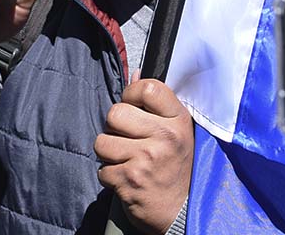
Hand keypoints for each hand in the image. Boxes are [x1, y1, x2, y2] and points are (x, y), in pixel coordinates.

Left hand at [95, 79, 192, 233]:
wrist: (182, 212)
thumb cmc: (177, 167)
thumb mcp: (177, 131)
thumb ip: (156, 103)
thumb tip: (135, 73)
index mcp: (179, 121)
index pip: (148, 88)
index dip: (131, 93)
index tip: (132, 105)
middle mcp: (165, 137)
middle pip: (116, 113)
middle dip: (114, 128)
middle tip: (127, 140)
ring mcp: (147, 159)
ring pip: (102, 142)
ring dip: (109, 154)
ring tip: (126, 160)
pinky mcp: (130, 181)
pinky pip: (102, 170)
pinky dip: (110, 176)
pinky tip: (127, 178)